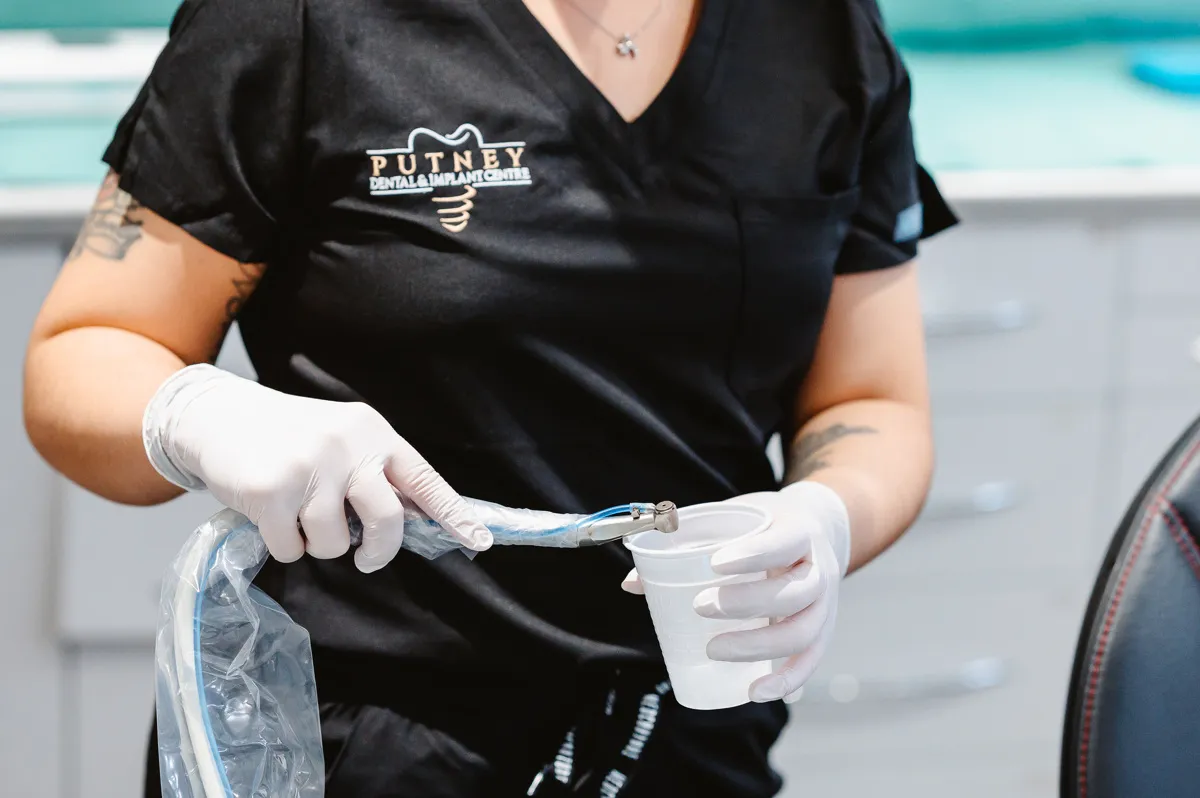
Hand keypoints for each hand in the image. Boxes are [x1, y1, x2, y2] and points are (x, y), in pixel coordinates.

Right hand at [143, 364, 491, 571]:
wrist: (216, 416)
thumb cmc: (288, 437)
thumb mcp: (342, 441)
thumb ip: (375, 474)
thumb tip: (416, 521)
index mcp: (373, 433)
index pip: (423, 479)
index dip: (452, 514)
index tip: (479, 542)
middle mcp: (347, 446)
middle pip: (387, 521)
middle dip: (378, 550)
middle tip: (366, 558)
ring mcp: (309, 468)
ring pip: (335, 543)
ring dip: (316, 543)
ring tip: (297, 514)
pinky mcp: (271, 492)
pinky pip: (292, 549)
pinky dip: (282, 545)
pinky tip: (269, 516)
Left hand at [622, 482, 849, 702]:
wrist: (818, 530)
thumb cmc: (764, 526)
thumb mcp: (734, 519)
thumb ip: (686, 542)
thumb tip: (632, 582)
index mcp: (799, 532)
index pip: (785, 542)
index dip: (755, 554)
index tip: (715, 563)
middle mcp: (819, 570)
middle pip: (794, 593)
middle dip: (747, 604)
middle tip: (701, 606)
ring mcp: (825, 604)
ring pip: (803, 632)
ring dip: (759, 646)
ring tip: (713, 649)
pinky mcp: (821, 632)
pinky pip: (810, 661)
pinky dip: (786, 681)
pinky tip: (755, 692)